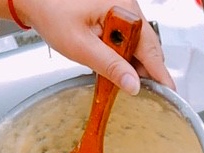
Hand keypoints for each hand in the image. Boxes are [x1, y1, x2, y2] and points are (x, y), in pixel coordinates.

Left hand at [12, 0, 175, 94]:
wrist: (34, 0)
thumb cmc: (51, 12)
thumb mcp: (81, 46)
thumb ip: (110, 67)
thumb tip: (133, 85)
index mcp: (124, 10)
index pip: (151, 48)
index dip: (160, 73)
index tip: (169, 92)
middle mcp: (128, 8)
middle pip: (147, 48)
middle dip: (143, 71)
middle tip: (135, 92)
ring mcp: (123, 11)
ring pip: (138, 46)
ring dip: (130, 65)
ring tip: (117, 80)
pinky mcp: (116, 16)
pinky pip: (128, 40)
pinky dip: (123, 56)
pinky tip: (112, 66)